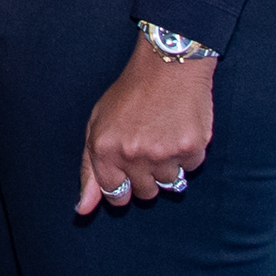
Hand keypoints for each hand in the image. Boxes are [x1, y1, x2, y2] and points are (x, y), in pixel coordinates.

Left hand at [76, 38, 213, 213]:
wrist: (167, 64)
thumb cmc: (130, 93)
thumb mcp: (98, 126)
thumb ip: (89, 171)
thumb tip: (84, 211)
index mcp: (105, 151)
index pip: (116, 195)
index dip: (124, 187)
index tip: (130, 174)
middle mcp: (132, 155)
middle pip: (145, 193)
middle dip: (147, 176)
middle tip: (149, 146)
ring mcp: (163, 153)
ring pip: (170, 182)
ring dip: (169, 164)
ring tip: (165, 133)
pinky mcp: (191, 147)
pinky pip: (191, 166)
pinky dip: (188, 152)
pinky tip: (181, 128)